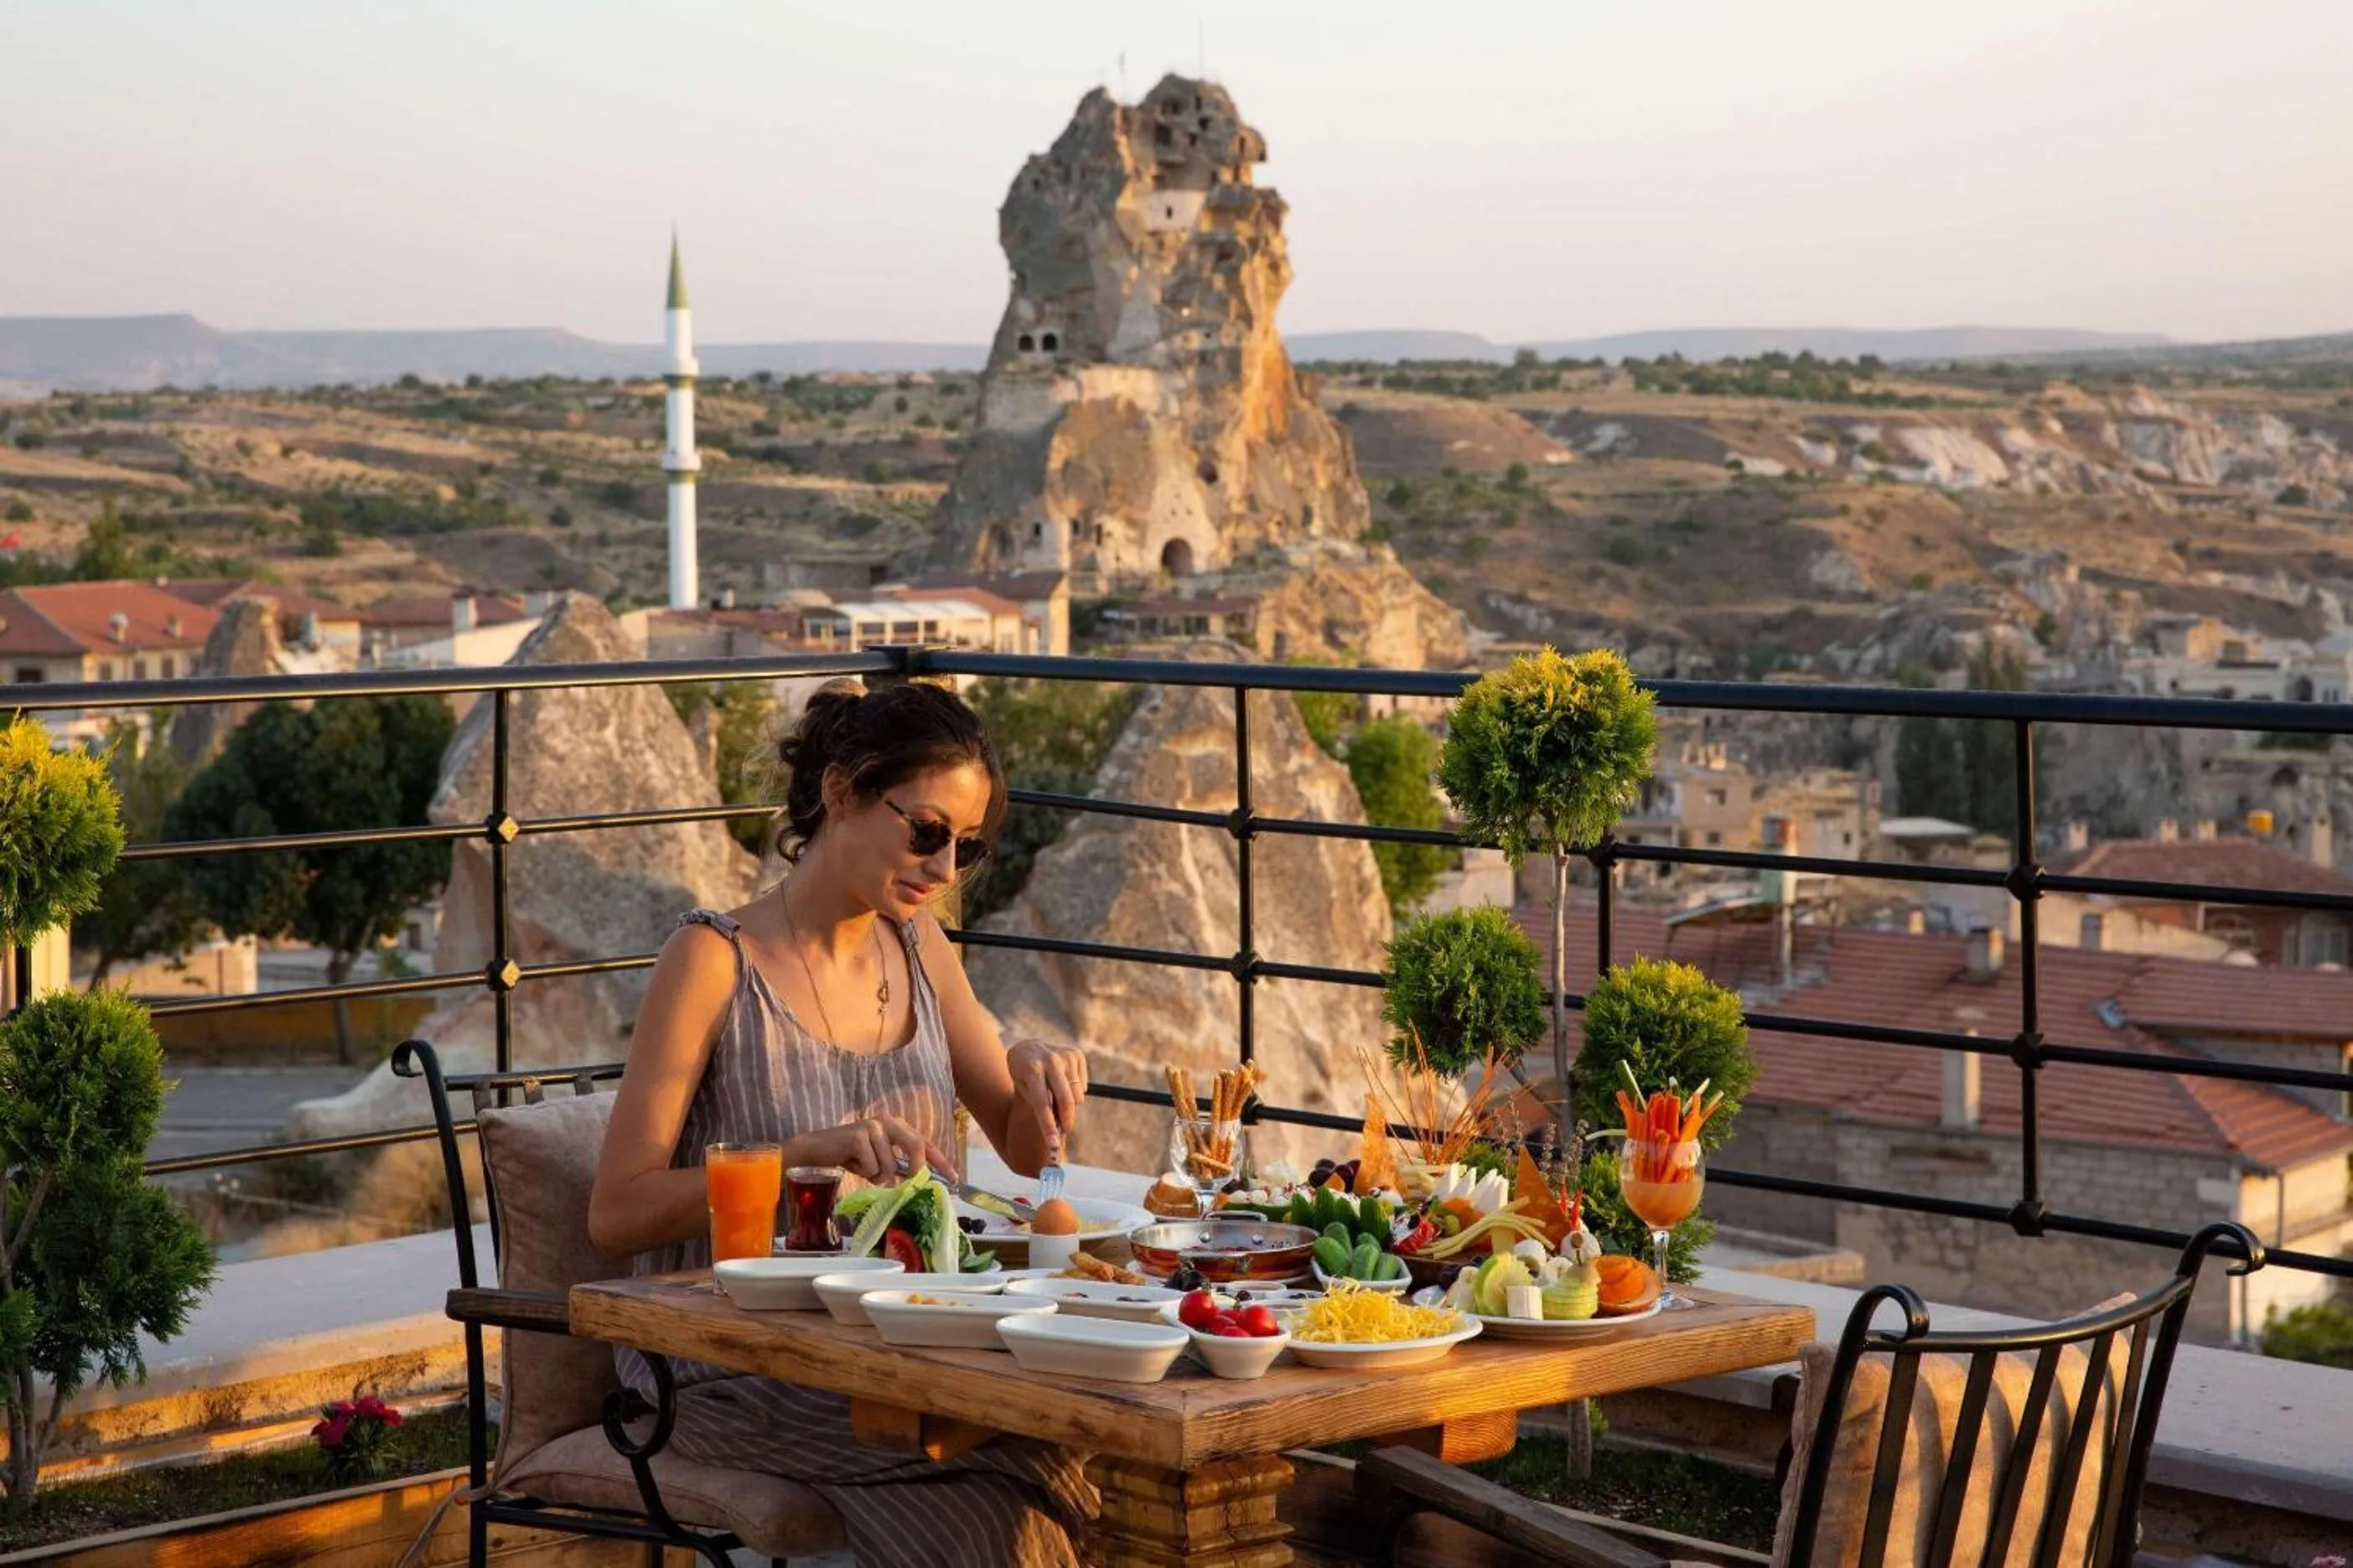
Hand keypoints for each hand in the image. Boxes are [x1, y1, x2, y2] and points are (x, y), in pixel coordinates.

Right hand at [797, 1114, 956, 1183]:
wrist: (816, 1150)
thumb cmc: (850, 1156)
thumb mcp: (880, 1160)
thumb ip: (900, 1166)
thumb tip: (920, 1181)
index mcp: (897, 1126)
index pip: (925, 1142)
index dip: (941, 1161)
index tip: (954, 1178)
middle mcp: (888, 1121)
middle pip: (916, 1146)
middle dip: (916, 1171)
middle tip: (908, 1186)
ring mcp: (873, 1126)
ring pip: (890, 1165)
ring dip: (877, 1177)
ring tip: (862, 1169)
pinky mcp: (858, 1135)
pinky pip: (872, 1167)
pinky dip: (863, 1173)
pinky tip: (851, 1164)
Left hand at [1007, 1038, 1087, 1159]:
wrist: (1027, 1048)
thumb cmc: (1023, 1076)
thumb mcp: (1023, 1090)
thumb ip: (1039, 1108)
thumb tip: (1056, 1136)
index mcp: (1032, 1069)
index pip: (1042, 1103)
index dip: (1047, 1125)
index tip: (1053, 1144)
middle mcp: (1050, 1059)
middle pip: (1065, 1099)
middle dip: (1066, 1120)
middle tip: (1064, 1132)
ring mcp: (1066, 1054)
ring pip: (1076, 1095)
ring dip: (1068, 1104)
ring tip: (1055, 1097)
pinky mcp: (1077, 1054)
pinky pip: (1083, 1086)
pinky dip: (1074, 1091)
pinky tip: (1062, 1083)